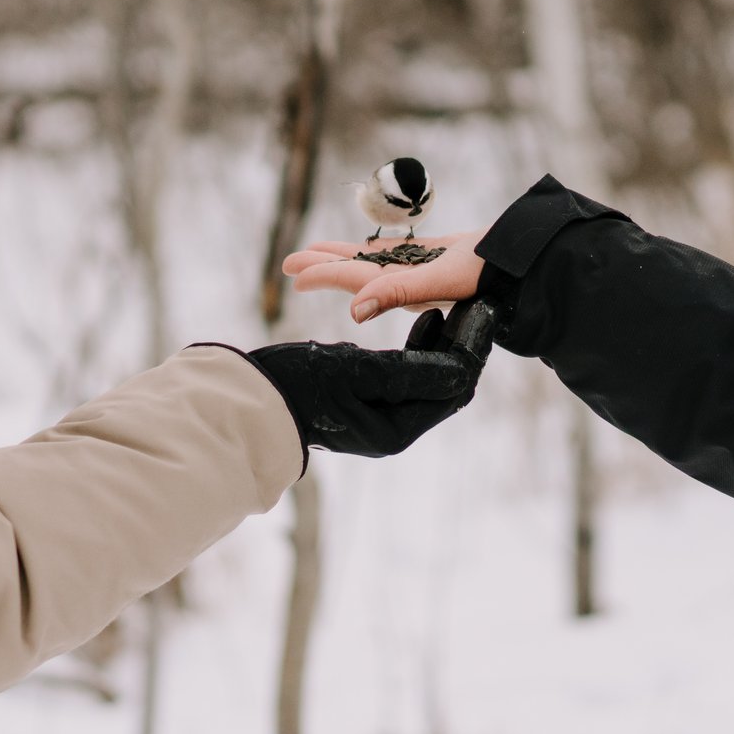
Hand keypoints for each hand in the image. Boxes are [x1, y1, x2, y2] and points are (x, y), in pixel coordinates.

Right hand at [242, 310, 480, 456]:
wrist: (252, 398)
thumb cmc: (299, 383)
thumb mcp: (358, 370)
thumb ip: (412, 370)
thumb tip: (463, 370)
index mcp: (398, 428)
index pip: (454, 388)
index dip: (471, 348)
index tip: (481, 311)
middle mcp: (395, 427)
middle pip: (446, 382)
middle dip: (461, 344)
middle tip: (476, 305)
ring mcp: (381, 416)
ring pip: (430, 373)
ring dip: (442, 341)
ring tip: (456, 305)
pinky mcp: (368, 401)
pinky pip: (410, 372)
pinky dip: (419, 345)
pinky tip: (425, 317)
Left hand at [284, 229, 484, 322]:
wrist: (523, 262)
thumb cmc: (487, 273)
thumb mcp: (440, 280)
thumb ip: (398, 293)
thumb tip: (354, 309)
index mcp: (403, 290)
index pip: (355, 281)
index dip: (323, 275)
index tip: (293, 272)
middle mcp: (407, 284)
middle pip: (355, 272)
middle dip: (323, 266)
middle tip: (289, 262)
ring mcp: (419, 270)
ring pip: (370, 262)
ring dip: (341, 256)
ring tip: (315, 251)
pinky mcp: (434, 257)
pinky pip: (394, 254)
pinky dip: (372, 250)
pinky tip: (359, 248)